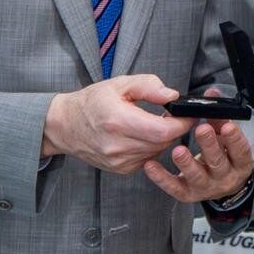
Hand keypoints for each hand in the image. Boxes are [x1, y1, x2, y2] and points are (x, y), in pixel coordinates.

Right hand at [41, 74, 193, 173]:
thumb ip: (148, 86)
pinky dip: (152, 147)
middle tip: (171, 116)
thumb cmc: (92, 102)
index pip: (163, 130)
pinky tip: (142, 136)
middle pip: (163, 142)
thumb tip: (172, 96)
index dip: (181, 123)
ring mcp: (119, 161)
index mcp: (118, 120)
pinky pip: (148, 159)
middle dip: (174, 129)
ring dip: (163, 139)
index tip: (187, 114)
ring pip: (158, 152)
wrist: (66, 125)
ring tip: (153, 123)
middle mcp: (118, 145)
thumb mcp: (120, 84)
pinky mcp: (121, 169)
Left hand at [143, 119, 253, 203]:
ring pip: (197, 177)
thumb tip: (212, 94)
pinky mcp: (187, 194)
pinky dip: (162, 177)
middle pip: (218, 162)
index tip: (228, 126)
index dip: (235, 139)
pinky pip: (174, 187)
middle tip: (201, 129)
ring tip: (178, 151)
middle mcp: (225, 177)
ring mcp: (206, 187)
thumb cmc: (223, 155)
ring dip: (187, 163)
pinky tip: (151, 166)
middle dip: (209, 145)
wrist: (219, 185)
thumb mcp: (225, 137)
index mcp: (238, 162)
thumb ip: (219, 116)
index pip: (241, 151)